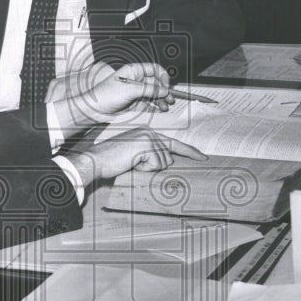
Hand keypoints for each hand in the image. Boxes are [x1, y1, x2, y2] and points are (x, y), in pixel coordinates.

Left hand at [49, 62, 172, 130]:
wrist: (94, 110)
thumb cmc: (106, 95)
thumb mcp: (131, 90)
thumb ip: (149, 90)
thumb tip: (164, 91)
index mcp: (134, 71)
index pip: (154, 69)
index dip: (163, 77)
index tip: (167, 86)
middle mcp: (136, 80)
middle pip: (156, 83)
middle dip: (164, 90)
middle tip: (171, 99)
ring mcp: (136, 92)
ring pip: (154, 94)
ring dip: (161, 99)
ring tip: (166, 106)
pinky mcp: (134, 103)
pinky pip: (149, 103)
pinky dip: (156, 106)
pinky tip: (160, 110)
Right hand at [63, 129, 206, 185]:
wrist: (97, 160)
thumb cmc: (113, 161)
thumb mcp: (135, 156)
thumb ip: (151, 156)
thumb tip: (168, 163)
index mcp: (148, 133)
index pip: (174, 144)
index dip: (190, 152)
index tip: (204, 157)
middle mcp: (150, 132)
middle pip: (169, 157)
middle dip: (155, 166)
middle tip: (135, 163)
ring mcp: (148, 137)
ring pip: (162, 162)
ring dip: (147, 167)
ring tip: (131, 162)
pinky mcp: (145, 145)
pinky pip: (155, 164)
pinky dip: (144, 168)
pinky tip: (131, 162)